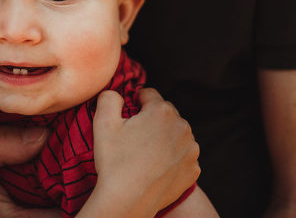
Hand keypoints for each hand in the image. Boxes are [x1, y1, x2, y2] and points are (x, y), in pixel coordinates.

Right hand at [80, 88, 199, 217]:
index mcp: (162, 111)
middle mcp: (182, 127)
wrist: (127, 201)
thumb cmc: (114, 162)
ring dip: (164, 138)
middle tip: (134, 137)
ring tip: (145, 153)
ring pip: (176, 134)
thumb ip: (109, 98)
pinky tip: (156, 166)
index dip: (136, 102)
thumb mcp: (103, 123)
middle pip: (165, 114)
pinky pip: (182, 156)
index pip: (149, 95)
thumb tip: (116, 93)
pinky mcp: (193, 169)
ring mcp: (190, 150)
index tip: (128, 116)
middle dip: (152, 120)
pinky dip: (172, 158)